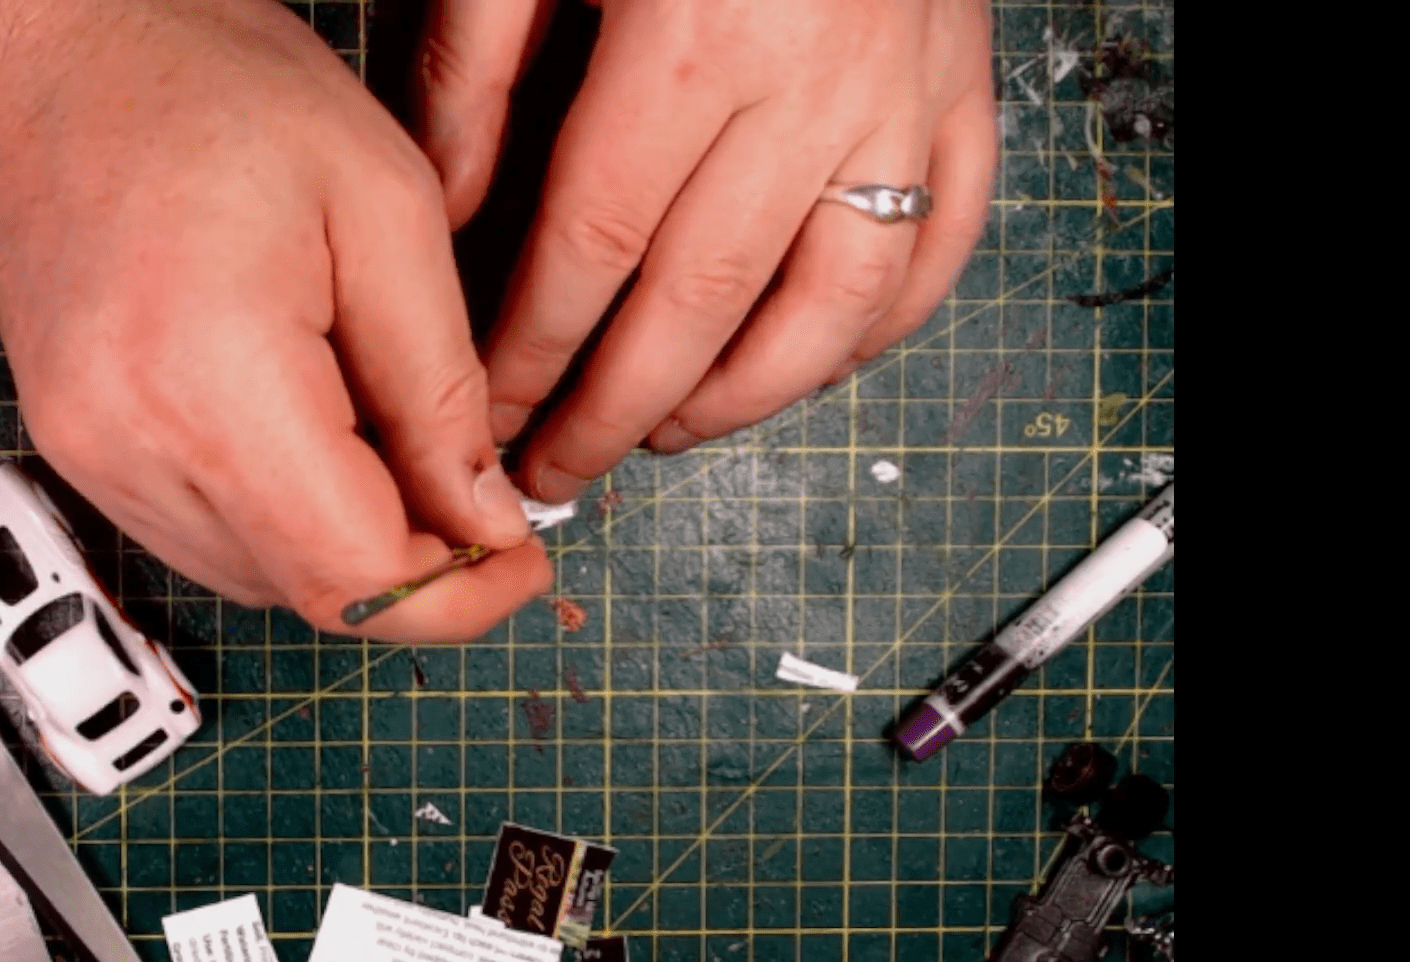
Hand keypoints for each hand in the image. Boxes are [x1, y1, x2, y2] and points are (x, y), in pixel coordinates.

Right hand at [0, 0, 551, 641]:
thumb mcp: (384, 211)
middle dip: (417, 572)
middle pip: (305, 591)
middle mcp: (125, 443)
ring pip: (255, 577)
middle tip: (485, 504)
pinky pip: (199, 534)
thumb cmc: (209, 82)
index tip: (523, 561)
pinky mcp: (71, 441)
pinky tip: (320, 440)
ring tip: (400, 448)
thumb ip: (442, 389)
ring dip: (347, 546)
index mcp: (210, 383)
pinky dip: (280, 518)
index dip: (460, 596)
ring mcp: (84, 451)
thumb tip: (483, 518)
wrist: (52, 37)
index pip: (355, 574)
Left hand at [412, 0, 997, 502]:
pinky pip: (937, 257)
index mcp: (694, 36)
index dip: (529, 350)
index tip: (482, 414)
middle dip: (612, 408)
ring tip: (660, 437)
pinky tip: (799, 372)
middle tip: (551, 470)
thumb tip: (444, 214)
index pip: (591, 247)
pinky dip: (870, 337)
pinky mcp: (964, 103)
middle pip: (698, 302)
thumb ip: (476, 67)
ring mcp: (904, 102)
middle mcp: (814, 85)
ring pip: (829, 308)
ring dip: (740, 398)